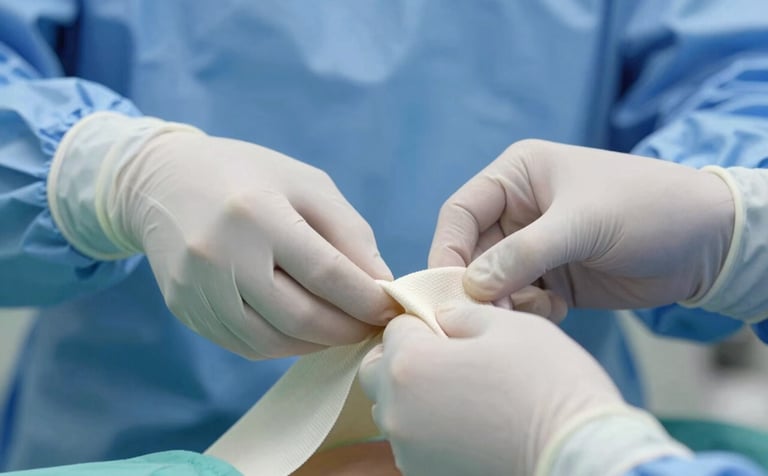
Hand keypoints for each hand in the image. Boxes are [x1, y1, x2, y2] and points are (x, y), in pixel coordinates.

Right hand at [52, 114, 398, 358]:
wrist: (163, 180)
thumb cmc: (249, 176)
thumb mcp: (307, 184)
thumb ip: (349, 232)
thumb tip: (382, 284)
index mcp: (257, 212)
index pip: (325, 272)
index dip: (366, 299)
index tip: (391, 308)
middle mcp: (221, 254)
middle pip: (299, 316)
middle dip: (347, 329)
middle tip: (371, 326)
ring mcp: (197, 287)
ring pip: (271, 340)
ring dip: (317, 343)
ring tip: (341, 329)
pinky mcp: (185, 308)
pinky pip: (244, 344)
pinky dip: (284, 345)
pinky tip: (303, 330)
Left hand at [358, 304, 624, 475]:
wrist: (580, 457)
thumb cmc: (548, 385)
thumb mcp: (508, 325)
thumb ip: (461, 314)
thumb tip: (442, 316)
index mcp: (409, 365)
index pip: (395, 328)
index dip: (424, 321)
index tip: (451, 328)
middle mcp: (397, 413)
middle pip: (381, 373)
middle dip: (406, 358)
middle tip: (450, 358)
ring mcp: (410, 452)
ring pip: (395, 410)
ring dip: (416, 396)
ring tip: (465, 394)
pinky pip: (415, 443)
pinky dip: (432, 430)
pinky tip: (472, 424)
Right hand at [429, 139, 734, 309]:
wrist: (706, 242)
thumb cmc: (645, 209)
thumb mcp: (582, 224)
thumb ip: (522, 254)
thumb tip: (470, 287)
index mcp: (518, 176)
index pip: (461, 212)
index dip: (447, 249)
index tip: (444, 288)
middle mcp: (519, 209)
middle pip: (472, 252)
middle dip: (477, 284)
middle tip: (489, 314)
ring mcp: (534, 245)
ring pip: (492, 280)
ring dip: (504, 301)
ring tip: (537, 308)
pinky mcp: (552, 276)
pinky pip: (518, 298)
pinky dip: (527, 310)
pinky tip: (558, 309)